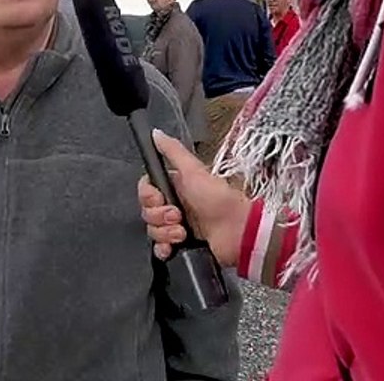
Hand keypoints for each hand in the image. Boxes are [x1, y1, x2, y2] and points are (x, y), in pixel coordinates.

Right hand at [138, 129, 250, 266]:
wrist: (237, 231)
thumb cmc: (219, 199)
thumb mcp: (194, 170)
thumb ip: (173, 151)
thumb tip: (156, 133)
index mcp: (176, 186)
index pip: (146, 191)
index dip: (148, 197)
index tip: (160, 199)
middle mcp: (175, 205)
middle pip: (147, 212)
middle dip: (160, 216)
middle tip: (178, 216)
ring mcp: (177, 227)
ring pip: (152, 231)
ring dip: (165, 233)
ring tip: (183, 233)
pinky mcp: (181, 246)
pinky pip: (159, 249)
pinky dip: (163, 249)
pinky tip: (174, 247)